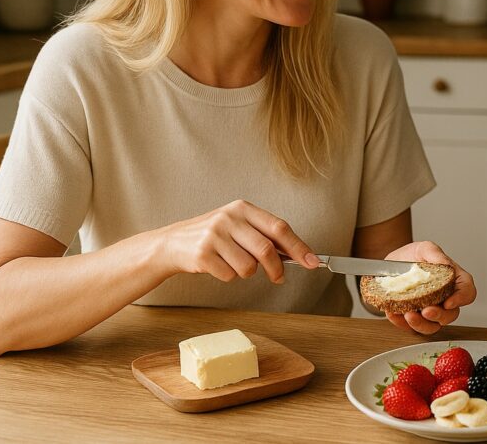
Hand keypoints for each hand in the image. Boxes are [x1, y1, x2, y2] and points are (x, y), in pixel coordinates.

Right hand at [156, 199, 319, 283]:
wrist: (173, 243)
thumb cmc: (214, 236)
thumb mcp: (239, 226)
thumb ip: (265, 235)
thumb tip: (298, 254)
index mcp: (243, 208)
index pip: (279, 227)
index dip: (298, 246)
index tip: (313, 261)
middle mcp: (229, 218)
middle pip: (266, 250)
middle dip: (276, 269)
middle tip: (278, 278)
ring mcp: (214, 235)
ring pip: (248, 267)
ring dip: (247, 273)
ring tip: (233, 263)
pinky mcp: (202, 254)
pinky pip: (229, 276)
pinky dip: (228, 276)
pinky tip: (217, 266)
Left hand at [382, 241, 475, 334]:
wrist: (391, 265)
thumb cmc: (413, 256)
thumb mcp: (425, 248)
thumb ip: (436, 254)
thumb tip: (445, 265)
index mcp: (453, 281)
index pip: (467, 292)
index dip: (461, 299)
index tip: (448, 302)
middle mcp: (444, 298)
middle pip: (451, 314)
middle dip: (439, 316)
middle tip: (426, 311)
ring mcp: (430, 310)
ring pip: (432, 326)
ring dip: (421, 324)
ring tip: (408, 315)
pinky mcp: (413, 318)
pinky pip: (410, 328)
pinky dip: (401, 323)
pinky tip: (393, 313)